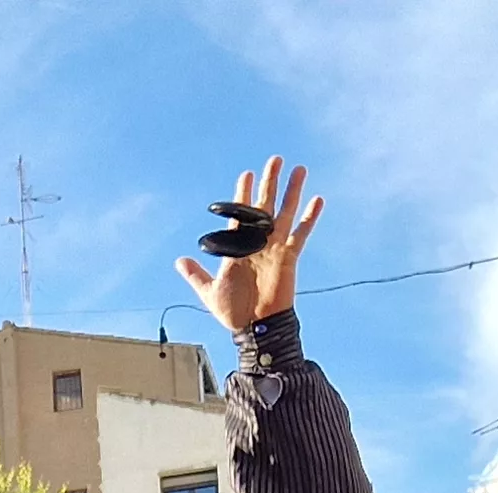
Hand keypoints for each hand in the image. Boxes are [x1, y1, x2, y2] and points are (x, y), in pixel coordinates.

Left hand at [176, 157, 321, 333]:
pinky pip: (300, 234)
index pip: (240, 213)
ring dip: (292, 191)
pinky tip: (317, 200)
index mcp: (238, 246)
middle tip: (274, 160)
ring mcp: (274, 248)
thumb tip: (180, 261)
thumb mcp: (208, 291)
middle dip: (269, 183)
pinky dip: (309, 218)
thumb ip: (196, 274)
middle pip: (264, 206)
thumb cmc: (233, 311)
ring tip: (298, 169)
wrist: (253, 327)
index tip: (246, 175)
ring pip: (285, 213)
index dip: (243, 194)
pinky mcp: (288, 257)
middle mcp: (257, 242)